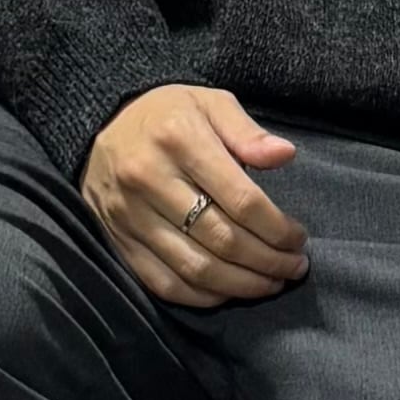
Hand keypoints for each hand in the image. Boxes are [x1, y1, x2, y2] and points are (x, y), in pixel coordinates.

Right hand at [82, 85, 310, 307]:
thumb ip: (247, 131)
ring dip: (241, 285)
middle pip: (222, 239)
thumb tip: (285, 155)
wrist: (101, 125)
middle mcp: (149, 179)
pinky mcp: (119, 240)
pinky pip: (164, 283)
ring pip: (195, 268)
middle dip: (267, 261)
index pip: (241, 200)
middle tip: (294, 266)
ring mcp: (130, 215)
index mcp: (178, 139)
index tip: (298, 239)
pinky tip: (229, 291)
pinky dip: (202, 296)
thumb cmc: (169, 114)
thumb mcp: (211, 102)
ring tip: (271, 282)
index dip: (278, 228)